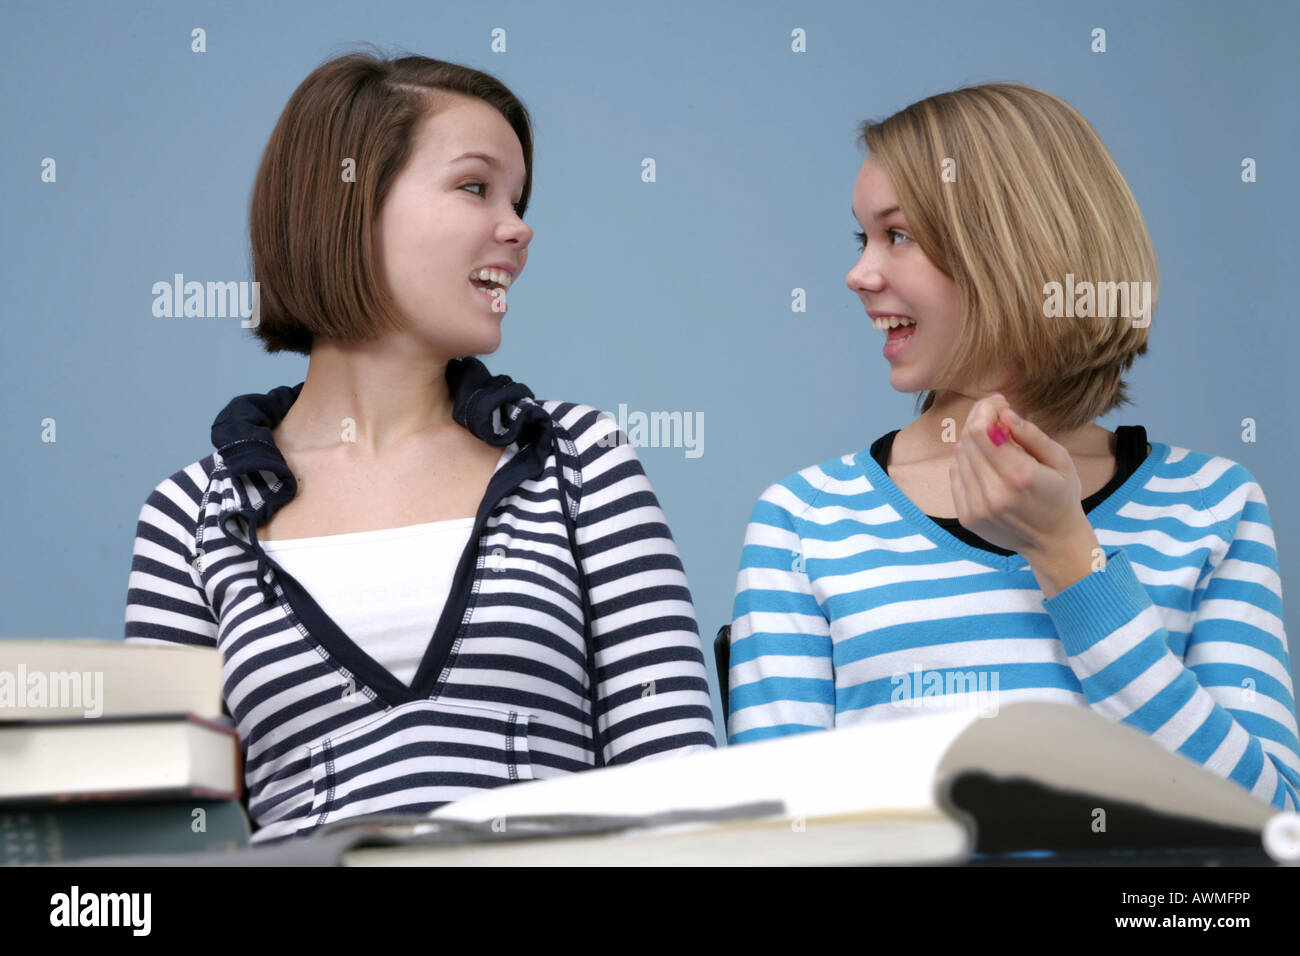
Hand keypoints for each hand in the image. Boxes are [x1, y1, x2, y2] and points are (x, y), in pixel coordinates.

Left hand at [948, 394, 1087, 558]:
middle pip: (967, 441)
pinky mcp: (967, 517)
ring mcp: (977, 508)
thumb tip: (1004, 413)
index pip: (981, 431)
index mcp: (1020, 476)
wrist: (1053, 542)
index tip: (998, 403)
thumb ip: (1031, 435)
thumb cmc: (1061, 496)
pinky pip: (955, 476)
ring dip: (973, 442)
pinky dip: (967, 463)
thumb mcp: (1059, 460)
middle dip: (978, 420)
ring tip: (994, 441)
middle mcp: (994, 493)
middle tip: (994, 415)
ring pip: (959, 457)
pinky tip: (986, 463)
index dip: (985, 410)